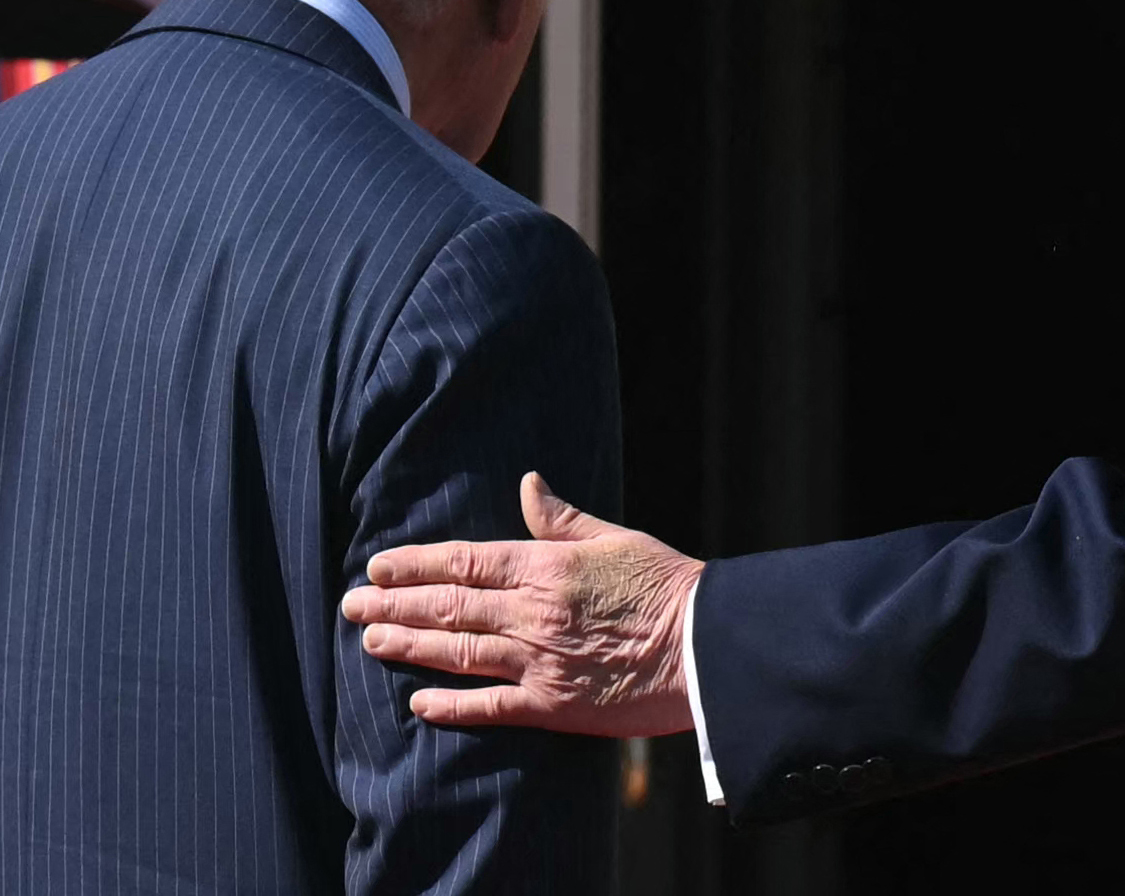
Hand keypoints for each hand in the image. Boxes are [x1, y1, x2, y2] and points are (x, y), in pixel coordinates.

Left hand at [341, 472, 704, 736]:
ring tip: (369, 641)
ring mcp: (538, 661)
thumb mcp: (616, 539)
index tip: (378, 568)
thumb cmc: (668, 585)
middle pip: (447, 607)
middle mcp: (532, 612)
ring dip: (407, 647)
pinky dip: (449, 705)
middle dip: (393, 605)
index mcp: (547, 566)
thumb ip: (563, 519)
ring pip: (456, 652)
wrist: (706, 647)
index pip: (464, 561)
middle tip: (350, 606)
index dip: (415, 565)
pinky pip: (489, 706)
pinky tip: (418, 703)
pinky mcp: (552, 705)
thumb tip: (528, 484)